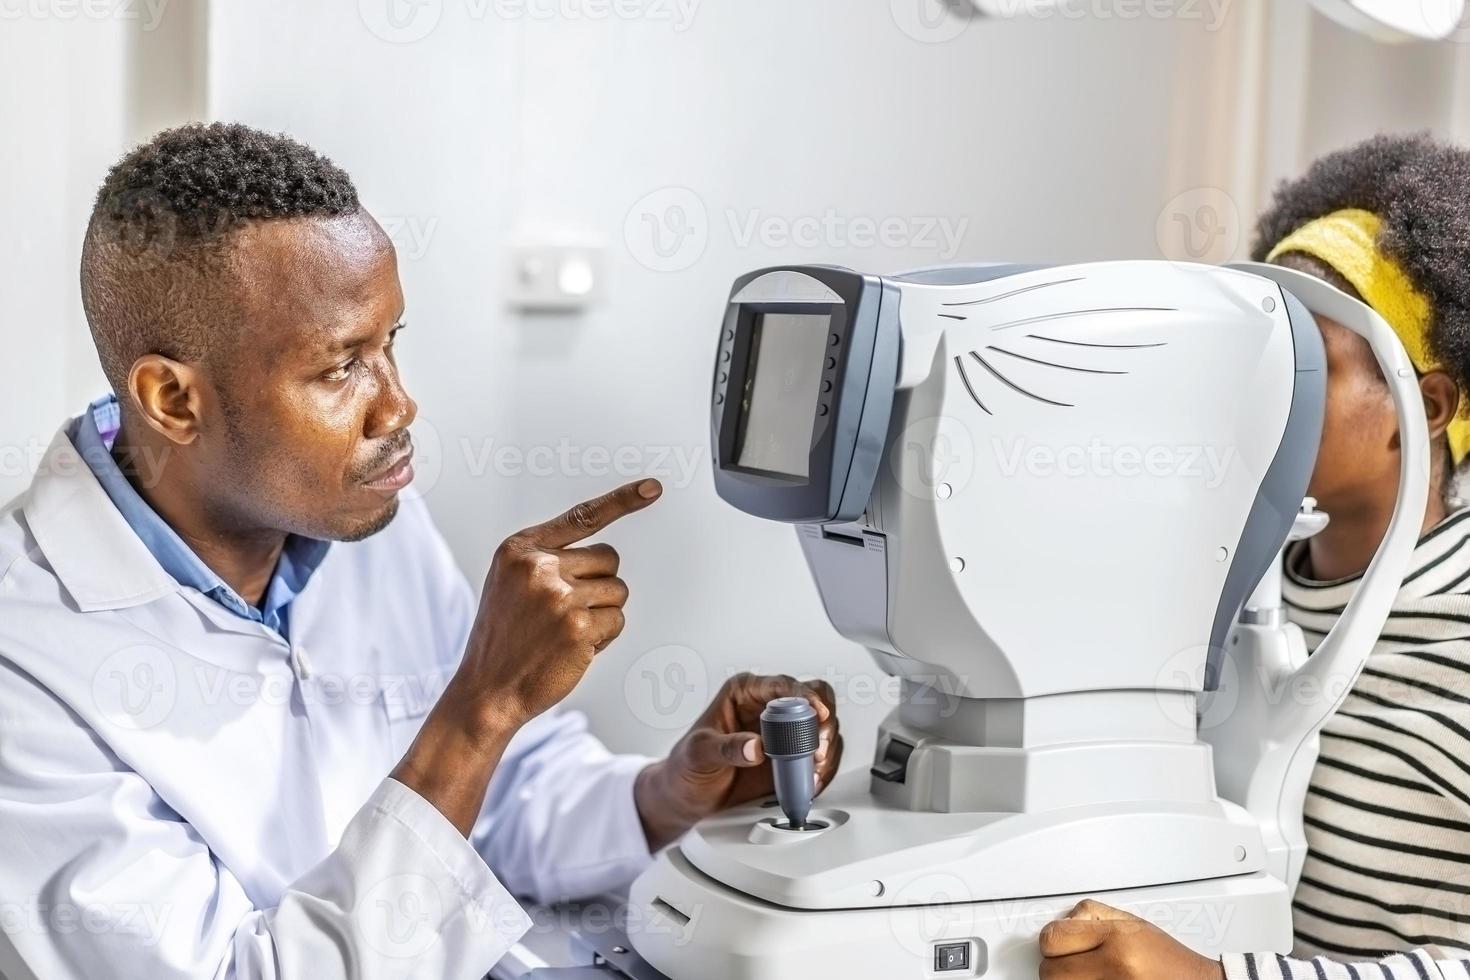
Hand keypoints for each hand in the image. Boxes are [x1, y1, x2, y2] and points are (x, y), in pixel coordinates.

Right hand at [393, 479, 662, 833]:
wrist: (486, 689)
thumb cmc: (504, 638)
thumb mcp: (510, 583)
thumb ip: (546, 560)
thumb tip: (601, 556)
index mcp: (519, 549)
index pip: (582, 517)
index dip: (622, 500)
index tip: (653, 487)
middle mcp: (538, 567)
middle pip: (609, 559)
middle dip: (599, 586)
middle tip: (565, 613)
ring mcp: (559, 596)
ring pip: (617, 591)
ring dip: (601, 614)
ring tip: (563, 632)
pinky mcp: (578, 626)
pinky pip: (617, 620)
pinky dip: (603, 636)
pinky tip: (571, 648)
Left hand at [634, 673, 842, 849]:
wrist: (686, 796)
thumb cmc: (686, 766)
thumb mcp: (699, 753)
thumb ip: (726, 748)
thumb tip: (755, 747)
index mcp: (745, 692)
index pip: (783, 685)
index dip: (805, 695)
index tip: (816, 712)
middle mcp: (768, 707)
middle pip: (814, 699)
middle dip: (823, 722)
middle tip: (819, 746)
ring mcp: (783, 733)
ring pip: (822, 728)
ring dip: (826, 748)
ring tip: (814, 768)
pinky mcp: (791, 757)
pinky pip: (818, 756)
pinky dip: (823, 768)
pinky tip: (812, 779)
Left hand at [1039, 900, 1224, 979]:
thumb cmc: (1166, 958)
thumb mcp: (1131, 923)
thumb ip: (1092, 915)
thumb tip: (1062, 921)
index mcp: (1117, 940)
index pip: (1053, 939)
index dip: (1050, 941)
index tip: (1056, 943)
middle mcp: (1114, 968)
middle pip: (1051, 972)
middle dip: (1055, 967)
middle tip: (1070, 963)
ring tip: (1084, 974)